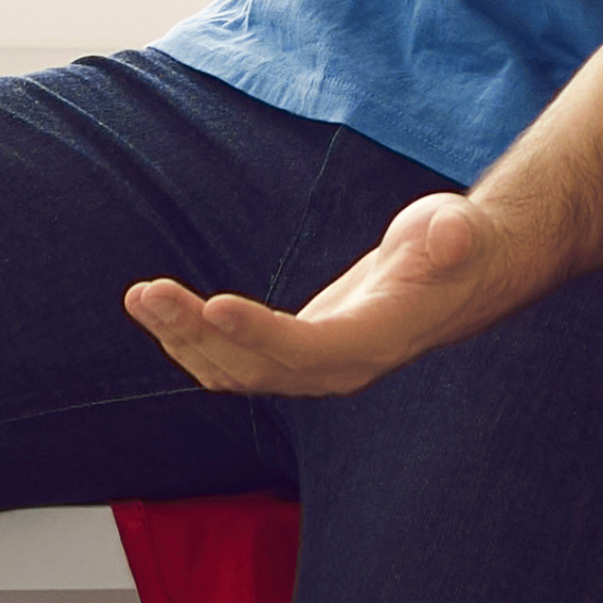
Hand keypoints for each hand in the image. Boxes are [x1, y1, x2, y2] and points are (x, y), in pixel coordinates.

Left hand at [124, 192, 510, 398]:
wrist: (458, 271)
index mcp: (375, 341)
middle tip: (149, 292)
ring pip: (234, 369)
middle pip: (256, 367)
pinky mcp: (292, 353)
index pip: (310, 350)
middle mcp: (337, 368)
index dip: (261, 334)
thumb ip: (454, 238)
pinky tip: (160, 311)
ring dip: (181, 336)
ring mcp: (311, 366)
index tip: (215, 305)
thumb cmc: (460, 246)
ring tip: (140, 296)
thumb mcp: (462, 232)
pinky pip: (232, 361)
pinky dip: (191, 339)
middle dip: (197, 333)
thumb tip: (452, 234)